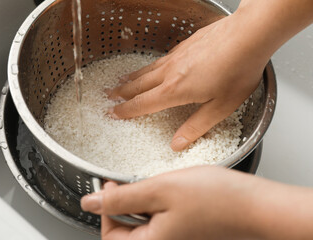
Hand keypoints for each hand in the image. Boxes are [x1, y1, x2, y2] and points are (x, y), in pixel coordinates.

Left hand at [81, 166, 312, 239]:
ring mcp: (174, 237)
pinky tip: (167, 187)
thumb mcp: (159, 190)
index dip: (105, 207)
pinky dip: (156, 202)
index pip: (110, 235)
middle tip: (131, 181)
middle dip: (123, 203)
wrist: (255, 204)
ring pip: (142, 221)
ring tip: (152, 182)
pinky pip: (159, 217)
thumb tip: (89, 203)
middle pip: (125, 230)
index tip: (110, 183)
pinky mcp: (183, 228)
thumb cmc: (215, 199)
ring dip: (140, 200)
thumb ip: (121, 198)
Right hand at [106, 13, 268, 151]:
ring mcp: (176, 56)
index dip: (126, 110)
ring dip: (131, 78)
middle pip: (139, 84)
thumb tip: (177, 144)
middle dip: (122, 92)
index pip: (143, 104)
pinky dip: (148, 66)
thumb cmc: (238, 70)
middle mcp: (170, 72)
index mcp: (176, 90)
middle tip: (108, 96)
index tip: (113, 113)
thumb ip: (196, 126)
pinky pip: (159, 59)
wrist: (248, 35)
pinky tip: (151, 66)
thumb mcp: (220, 107)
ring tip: (120, 81)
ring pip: (147, 70)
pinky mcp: (184, 45)